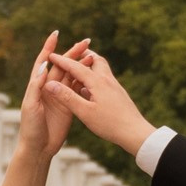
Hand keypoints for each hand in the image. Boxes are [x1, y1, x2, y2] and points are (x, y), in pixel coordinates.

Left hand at [16, 31, 86, 162]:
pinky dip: (85, 81)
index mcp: (37, 85)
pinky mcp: (69, 105)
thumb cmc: (30, 127)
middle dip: (73, 53)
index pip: (43, 61)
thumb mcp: (31, 106)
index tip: (57, 34)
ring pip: (72, 76)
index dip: (49, 47)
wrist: (39, 148)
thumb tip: (44, 67)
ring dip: (81, 65)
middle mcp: (48, 87)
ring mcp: (59, 96)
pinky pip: (78, 89)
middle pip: (62, 66)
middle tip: (86, 43)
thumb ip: (36, 87)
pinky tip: (94, 74)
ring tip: (93, 56)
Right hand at [41, 43, 154, 159]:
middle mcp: (107, 80)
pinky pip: (105, 79)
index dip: (62, 61)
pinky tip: (90, 88)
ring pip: (102, 68)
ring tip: (79, 68)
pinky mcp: (119, 94)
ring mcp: (115, 86)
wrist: (136, 132)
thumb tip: (50, 84)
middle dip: (82, 55)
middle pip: (94, 59)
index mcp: (97, 82)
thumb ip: (67, 97)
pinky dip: (95, 76)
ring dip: (90, 65)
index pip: (76, 66)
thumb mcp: (85, 112)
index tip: (51, 55)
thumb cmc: (110, 124)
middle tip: (71, 53)